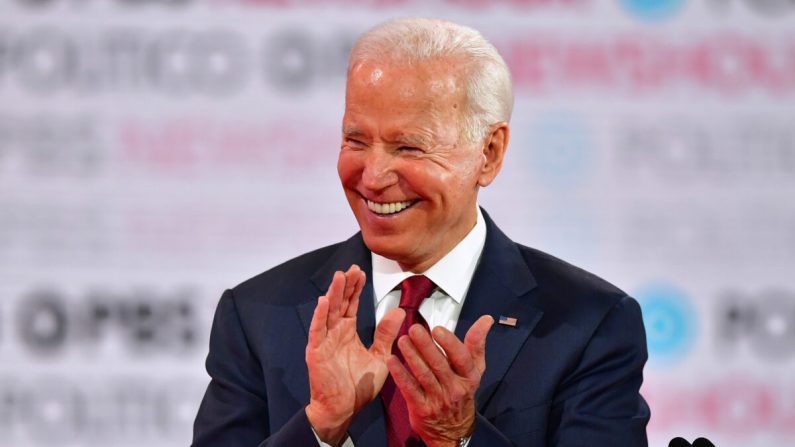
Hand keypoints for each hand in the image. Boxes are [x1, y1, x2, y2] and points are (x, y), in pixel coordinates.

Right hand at [305, 265, 405, 444]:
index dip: (355, 288)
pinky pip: (318, 331)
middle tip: (352, 268)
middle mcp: (335, 333)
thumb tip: (399, 311)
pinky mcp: (316, 352)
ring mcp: (324, 341)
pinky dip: (320, 316)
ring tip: (339, 277)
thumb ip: (386, 334)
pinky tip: (324, 301)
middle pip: (339, 303)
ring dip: (333, 294)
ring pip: (328, 312)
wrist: (344, 409)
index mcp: (347, 332)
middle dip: (345, 285)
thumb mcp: (379, 356)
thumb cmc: (359, 386)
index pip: (351, 304)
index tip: (361, 272)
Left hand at [387, 315, 493, 446]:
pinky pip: (410, 389)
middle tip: (414, 330)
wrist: (454, 431)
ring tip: (403, 341)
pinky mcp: (422, 408)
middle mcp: (454, 388)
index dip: (450, 343)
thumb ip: (477, 343)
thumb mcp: (475, 370)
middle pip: (439, 364)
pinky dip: (401, 375)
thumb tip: (486, 320)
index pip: (461, 358)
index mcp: (468, 376)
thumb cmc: (462, 393)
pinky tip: (392, 361)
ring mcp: (438, 399)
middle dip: (426, 345)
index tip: (438, 329)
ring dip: (412, 356)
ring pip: (424, 375)